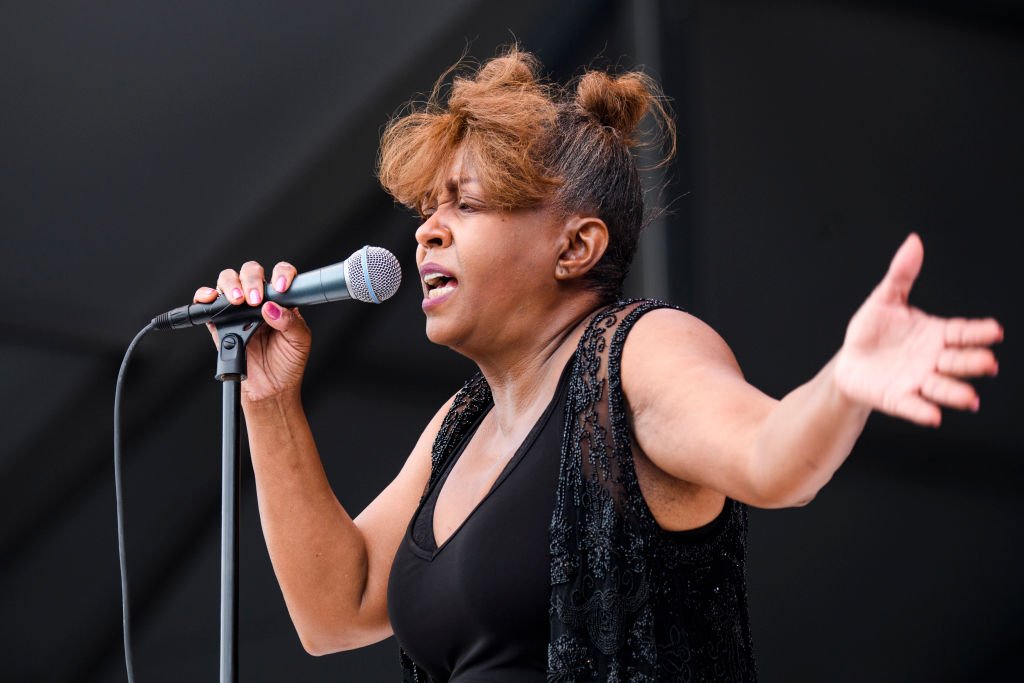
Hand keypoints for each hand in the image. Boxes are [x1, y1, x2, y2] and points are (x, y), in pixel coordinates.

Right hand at [193, 260, 311, 402]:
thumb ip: (291, 322)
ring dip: (230, 285)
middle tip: (255, 299)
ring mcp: (237, 310)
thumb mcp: (299, 342)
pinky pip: (207, 303)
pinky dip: (204, 296)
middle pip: (250, 272)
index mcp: (281, 301)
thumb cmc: (287, 364)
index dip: (280, 274)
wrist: (270, 390)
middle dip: (251, 280)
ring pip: (228, 281)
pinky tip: (211, 299)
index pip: (280, 274)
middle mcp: (258, 300)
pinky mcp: (220, 323)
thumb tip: (272, 307)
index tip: (281, 288)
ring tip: (237, 302)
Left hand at [834, 233, 1002, 426]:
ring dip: (955, 393)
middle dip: (973, 362)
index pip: (961, 332)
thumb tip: (914, 241)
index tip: (995, 331)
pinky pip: (913, 406)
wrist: (849, 362)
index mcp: (935, 334)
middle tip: (989, 363)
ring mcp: (917, 381)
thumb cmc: (872, 332)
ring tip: (970, 399)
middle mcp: (933, 360)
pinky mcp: (897, 399)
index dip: (978, 333)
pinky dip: (922, 411)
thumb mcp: (884, 299)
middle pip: (957, 361)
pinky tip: (933, 416)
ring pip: (941, 387)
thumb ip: (901, 274)